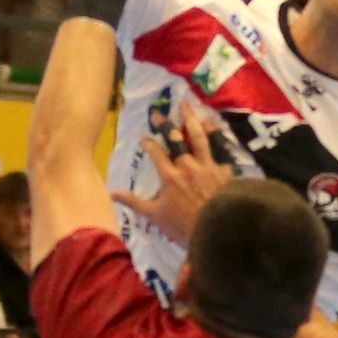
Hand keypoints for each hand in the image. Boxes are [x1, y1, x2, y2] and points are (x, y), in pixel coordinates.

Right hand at [122, 103, 233, 246]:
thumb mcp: (155, 216)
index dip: (149, 143)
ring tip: (185, 105)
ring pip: (198, 137)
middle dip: (165, 124)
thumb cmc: (184, 227)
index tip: (144, 137)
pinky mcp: (225, 170)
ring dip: (191, 119)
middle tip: (158, 113)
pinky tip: (213, 124)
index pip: (156, 153)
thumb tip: (111, 193)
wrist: (217, 232)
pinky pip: (221, 148)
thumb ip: (134, 202)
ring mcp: (208, 166)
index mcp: (170, 176)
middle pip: (175, 139)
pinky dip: (217, 134)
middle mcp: (188, 166)